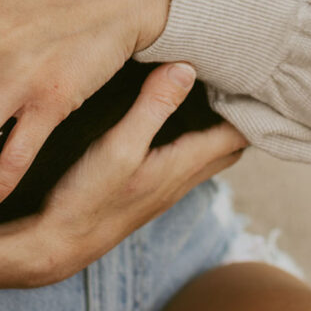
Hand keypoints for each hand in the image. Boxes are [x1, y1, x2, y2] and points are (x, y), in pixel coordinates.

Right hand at [0, 63, 247, 306]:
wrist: (56, 243)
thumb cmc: (87, 198)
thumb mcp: (119, 146)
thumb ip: (152, 107)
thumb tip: (187, 67)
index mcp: (184, 163)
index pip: (238, 133)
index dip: (251, 105)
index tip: (253, 72)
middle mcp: (181, 177)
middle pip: (229, 143)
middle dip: (239, 113)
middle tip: (238, 77)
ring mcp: (163, 185)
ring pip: (206, 152)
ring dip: (216, 124)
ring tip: (212, 90)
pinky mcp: (145, 187)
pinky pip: (183, 156)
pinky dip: (189, 134)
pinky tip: (170, 119)